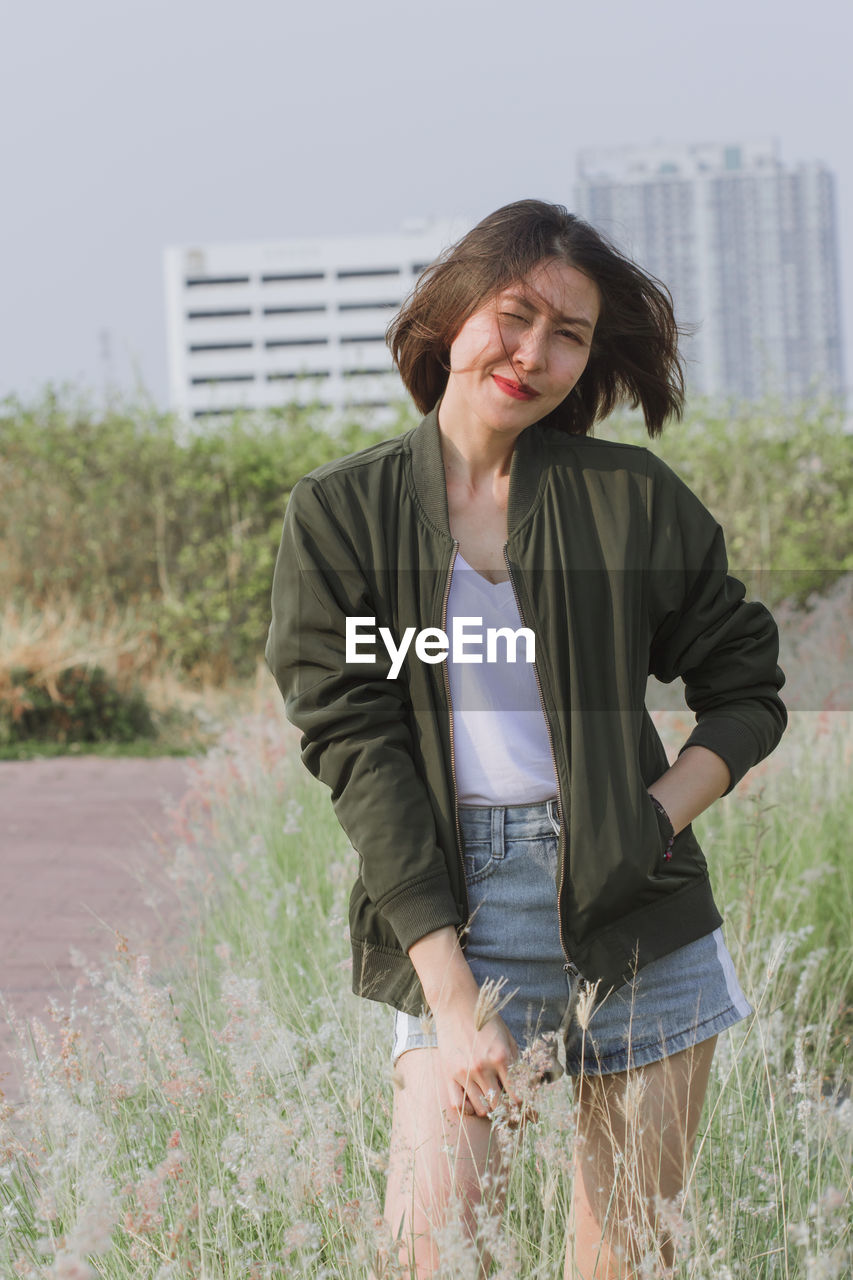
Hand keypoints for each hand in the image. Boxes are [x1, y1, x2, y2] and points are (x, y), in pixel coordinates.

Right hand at [434, 995, 519, 1119]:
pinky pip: (458, 1104)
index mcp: (501, 1057)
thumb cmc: (485, 1019)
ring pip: (481, 1108)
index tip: (524, 1109)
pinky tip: (472, 1101)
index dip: (523, 1106)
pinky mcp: (449, 1074)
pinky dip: (468, 1108)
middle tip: (506, 1107)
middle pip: (499, 1105)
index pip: (517, 1094)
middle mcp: (483, 1067)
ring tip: (489, 1101)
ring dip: (488, 1109)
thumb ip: (516, 1061)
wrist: (455, 1004)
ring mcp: (465, 1072)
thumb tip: (527, 1085)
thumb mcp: (507, 1036)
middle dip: (505, 1110)